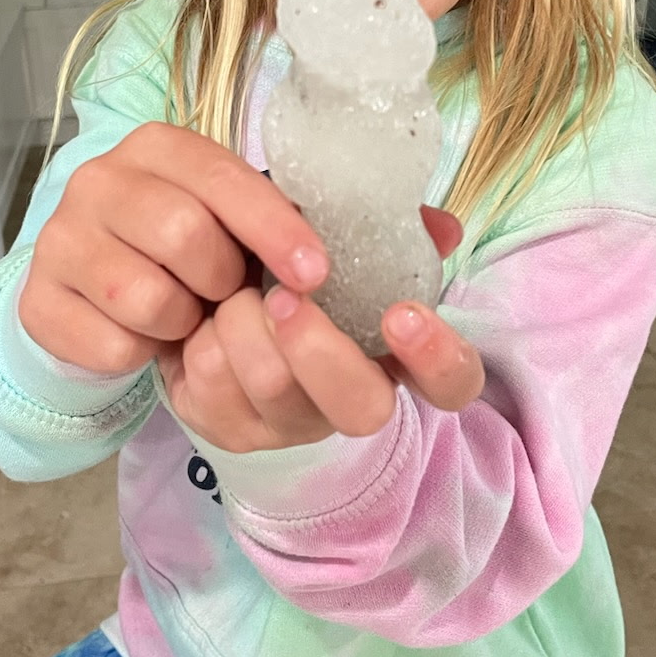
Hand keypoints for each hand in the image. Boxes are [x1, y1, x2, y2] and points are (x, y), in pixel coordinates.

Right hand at [19, 125, 330, 373]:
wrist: (94, 288)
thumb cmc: (179, 247)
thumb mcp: (223, 217)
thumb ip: (264, 220)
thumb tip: (314, 262)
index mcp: (155, 146)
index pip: (222, 178)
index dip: (275, 229)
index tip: (315, 274)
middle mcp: (98, 180)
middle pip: (183, 234)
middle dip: (222, 278)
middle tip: (224, 291)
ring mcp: (59, 239)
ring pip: (147, 298)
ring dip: (182, 321)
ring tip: (182, 312)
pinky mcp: (36, 301)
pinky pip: (113, 347)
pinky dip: (142, 353)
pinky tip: (141, 334)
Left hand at [158, 207, 484, 452]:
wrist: (209, 299)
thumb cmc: (288, 267)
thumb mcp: (333, 241)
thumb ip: (386, 229)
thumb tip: (442, 225)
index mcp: (395, 356)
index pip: (452, 383)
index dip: (438, 358)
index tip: (402, 314)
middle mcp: (352, 401)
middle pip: (362, 408)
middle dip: (318, 348)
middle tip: (283, 296)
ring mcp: (291, 425)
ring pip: (274, 385)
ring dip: (244, 321)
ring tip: (233, 291)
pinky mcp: (232, 430)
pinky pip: (214, 386)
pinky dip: (203, 336)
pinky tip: (203, 320)